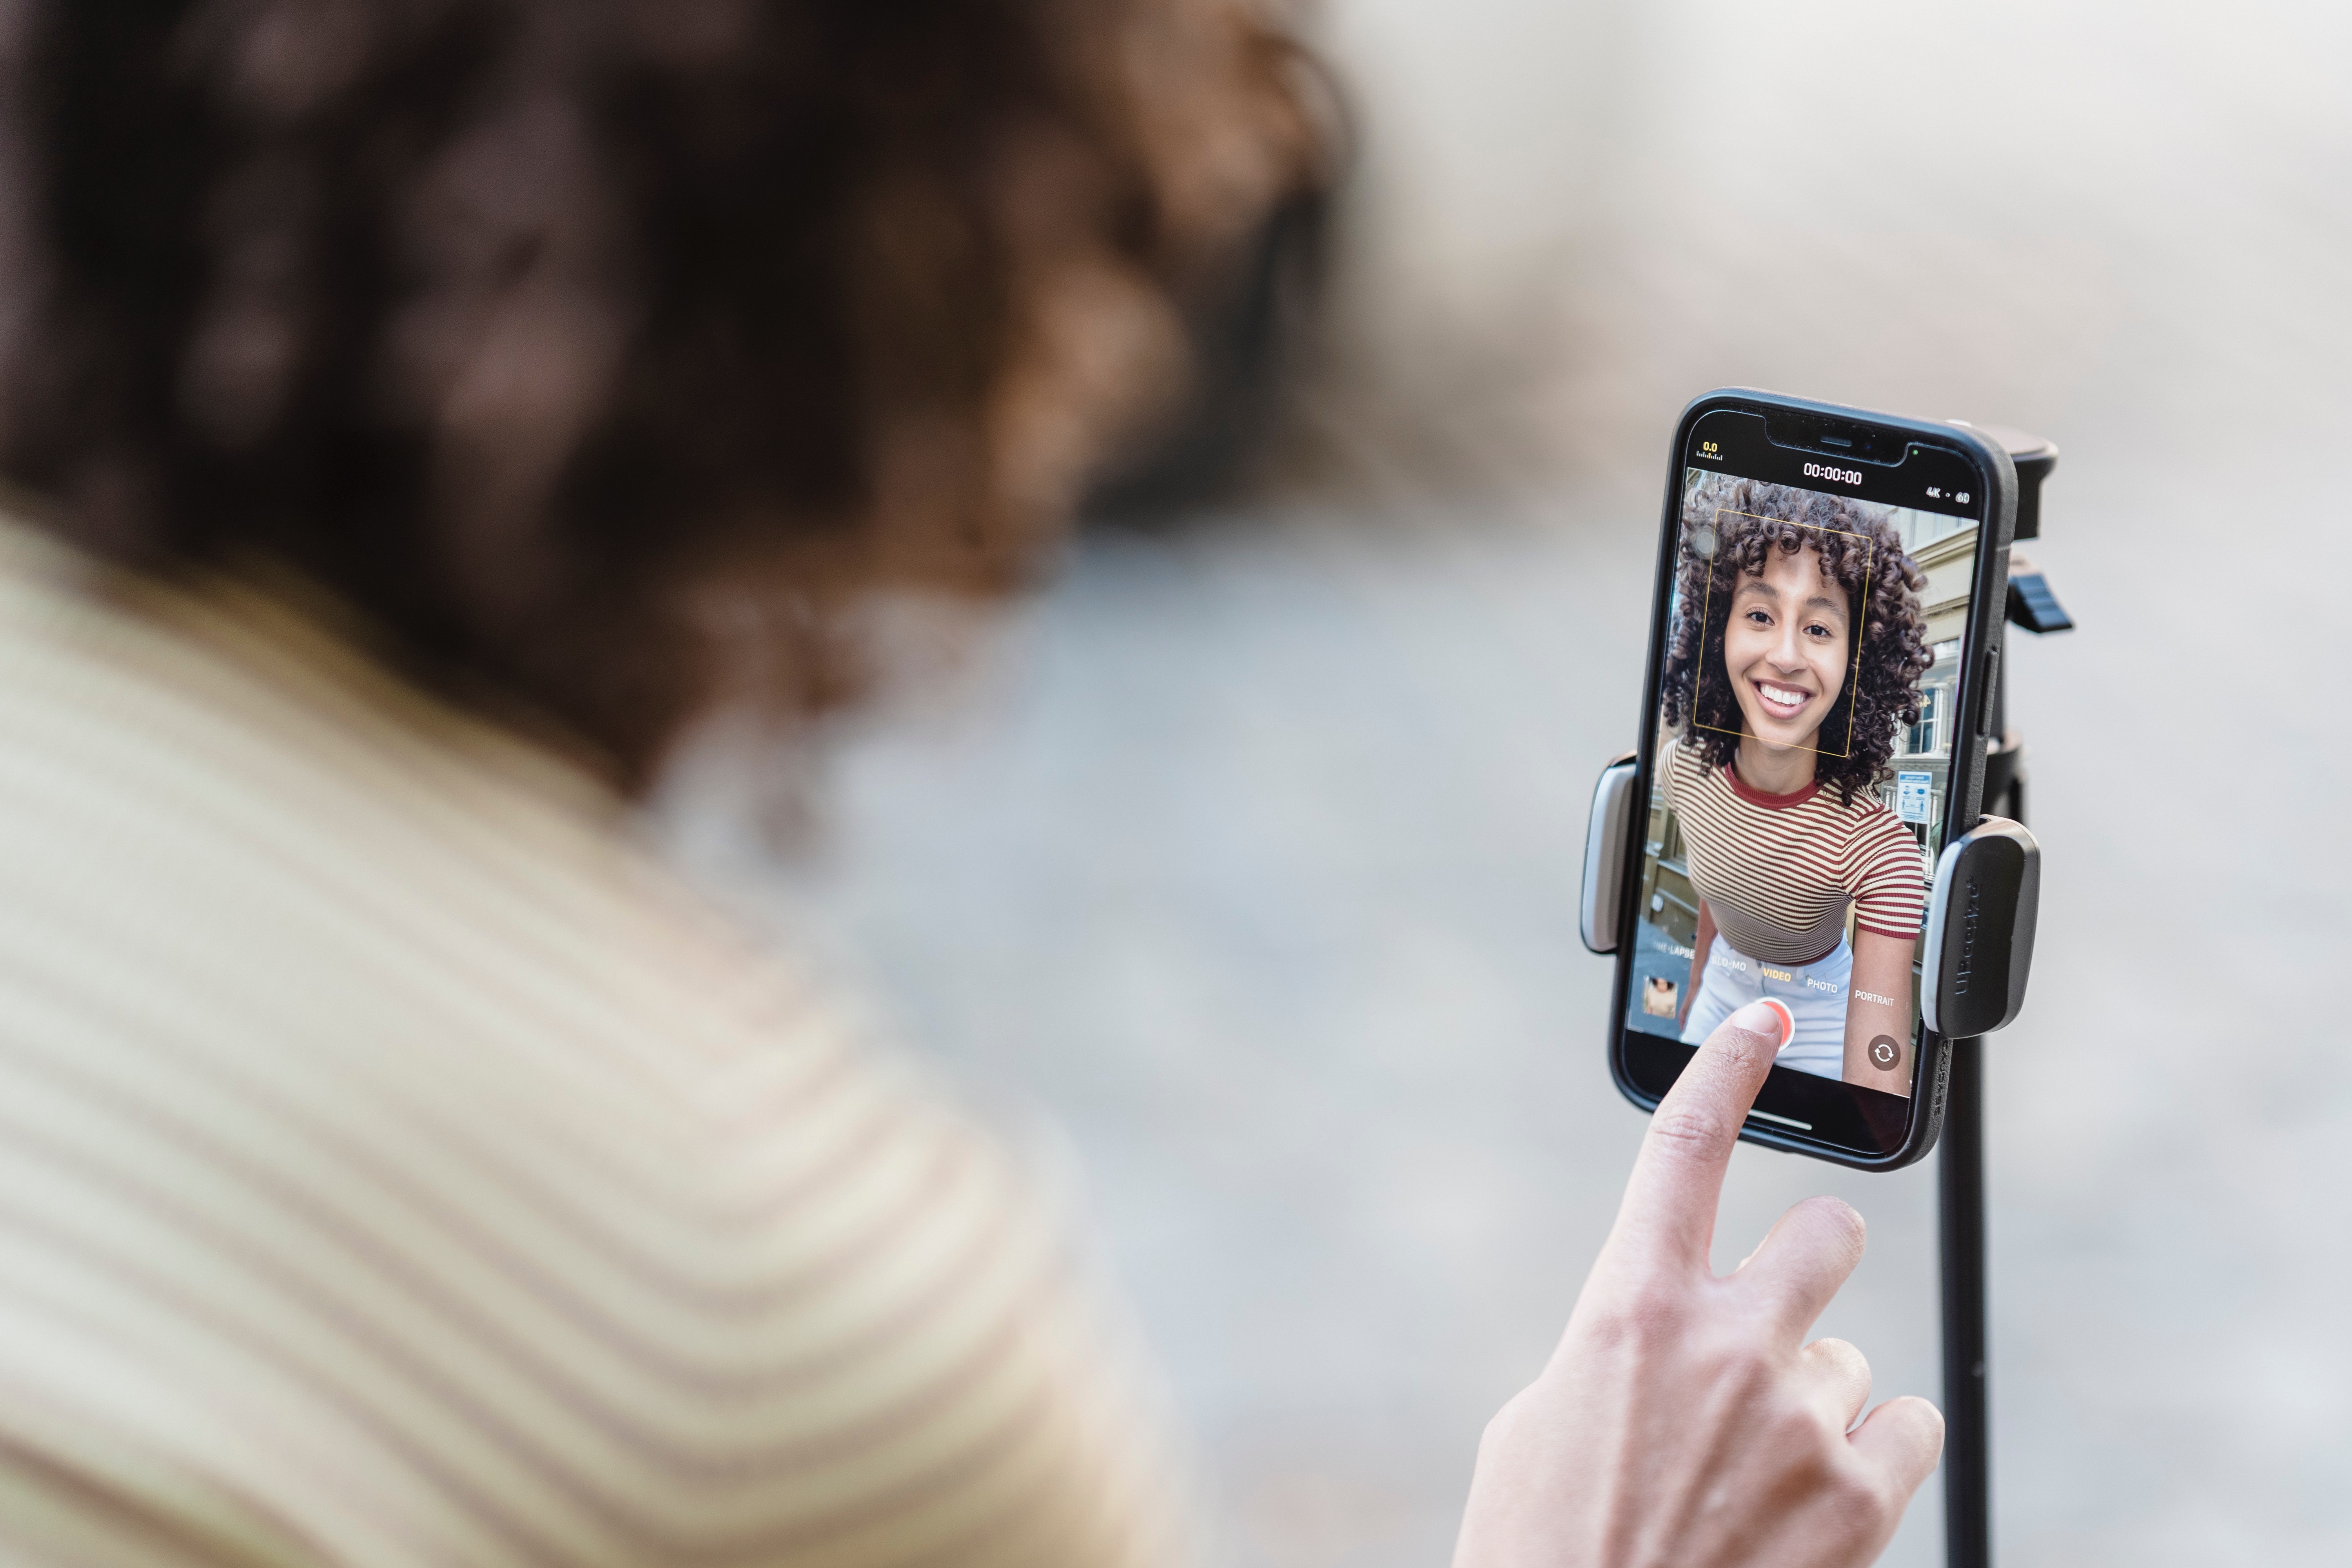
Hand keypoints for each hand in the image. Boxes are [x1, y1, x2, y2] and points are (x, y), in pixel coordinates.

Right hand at [1452, 1000, 1942, 1567]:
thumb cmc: (1544, 1544)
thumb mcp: (1542, 1423)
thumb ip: (1615, 1350)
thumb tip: (1665, 1333)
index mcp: (1628, 1308)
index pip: (1685, 1145)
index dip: (1728, 1064)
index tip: (1765, 1019)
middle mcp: (1724, 1344)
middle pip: (1825, 1234)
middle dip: (1810, 1261)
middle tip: (1787, 1311)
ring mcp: (1801, 1421)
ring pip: (1853, 1360)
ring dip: (1817, 1402)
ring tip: (1756, 1474)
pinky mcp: (1860, 1500)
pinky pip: (1907, 1431)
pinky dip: (1871, 1461)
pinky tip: (1813, 1504)